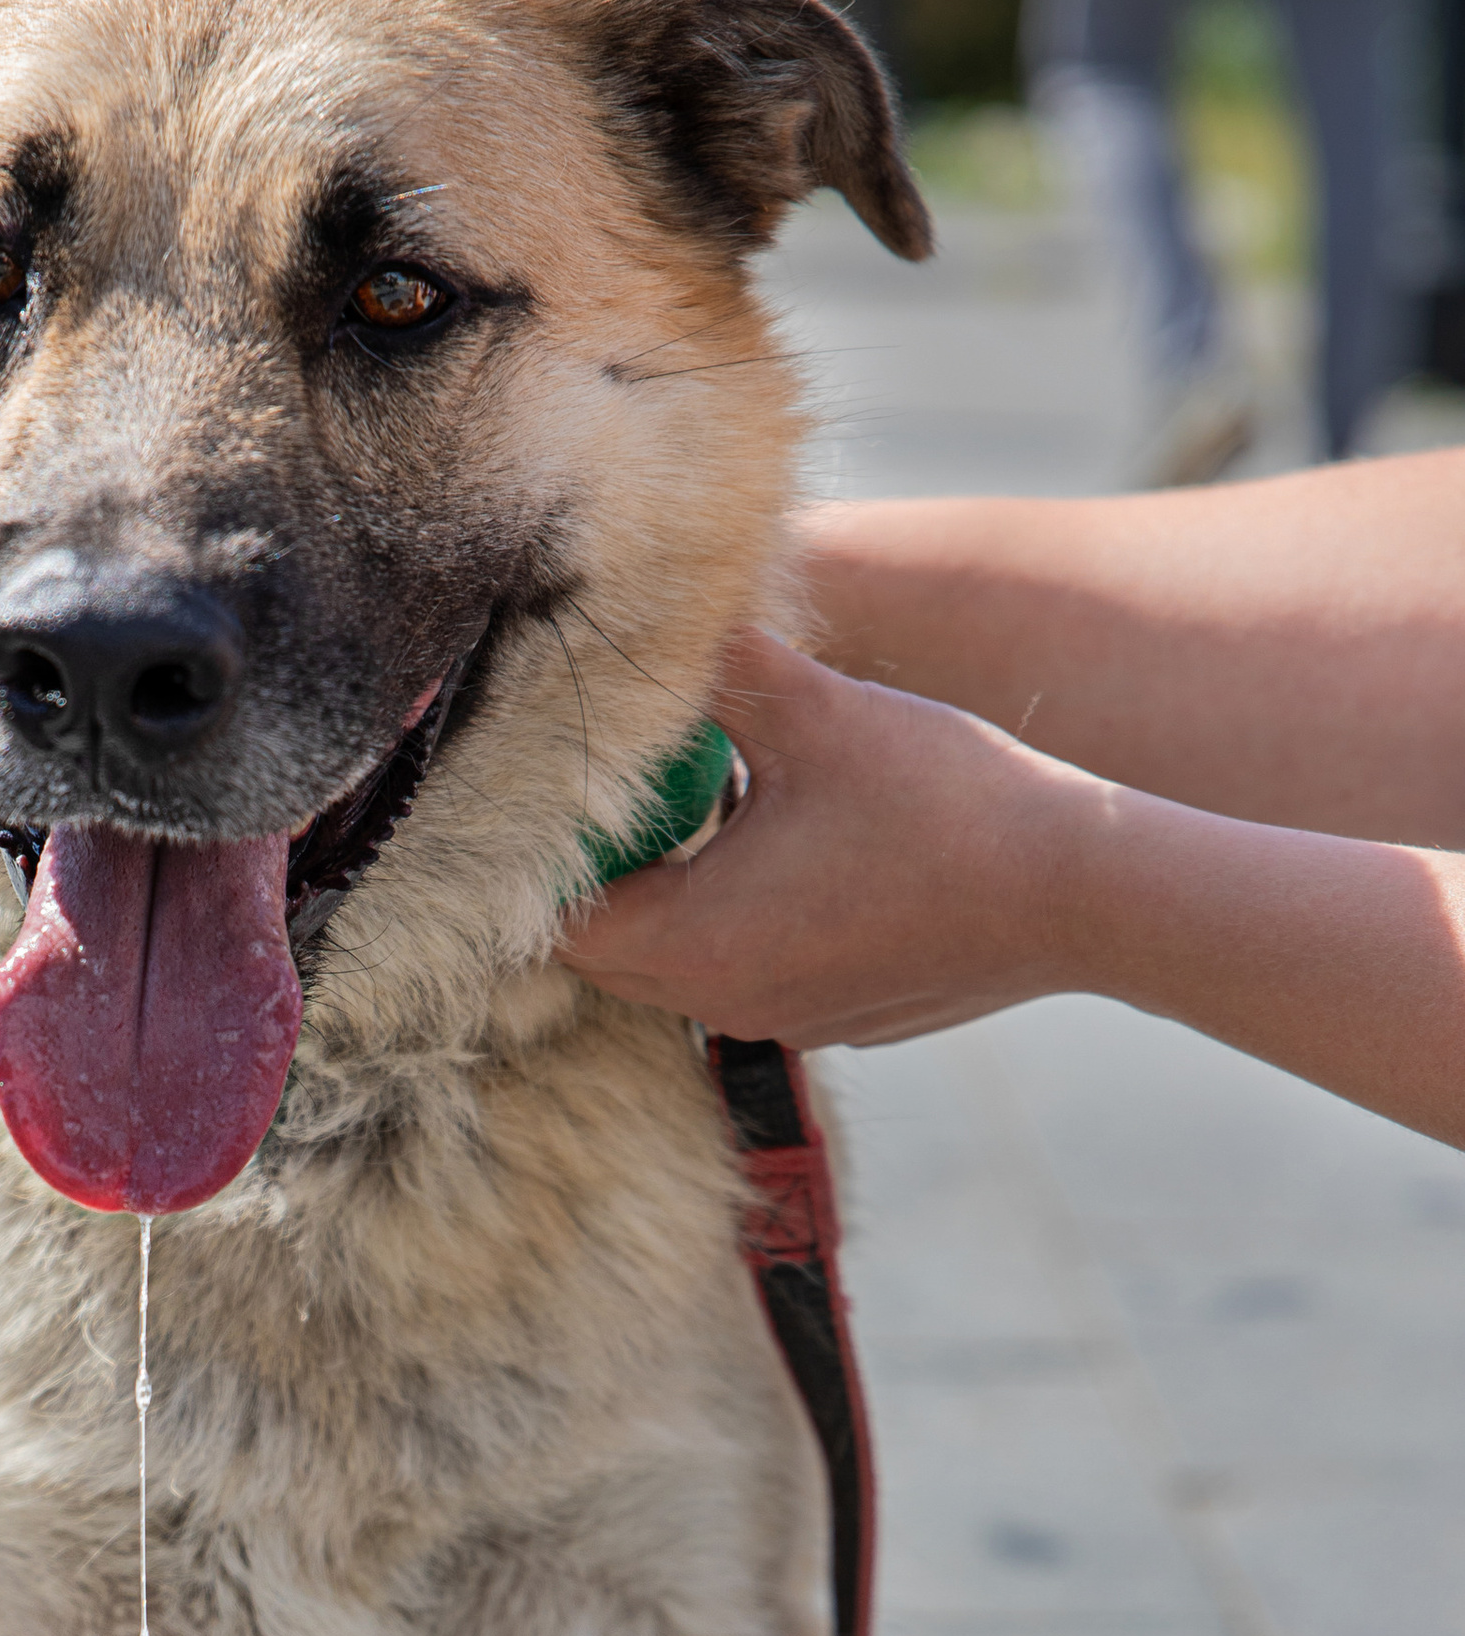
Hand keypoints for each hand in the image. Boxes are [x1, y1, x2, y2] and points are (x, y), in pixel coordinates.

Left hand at [557, 626, 1088, 1047]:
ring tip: (708, 812)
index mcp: (697, 939)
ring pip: (680, 969)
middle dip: (610, 875)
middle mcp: (725, 1002)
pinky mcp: (837, 1022)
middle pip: (610, 953)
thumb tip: (648, 613)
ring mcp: (784, 1023)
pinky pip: (751, 979)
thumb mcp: (816, 710)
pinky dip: (743, 928)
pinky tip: (787, 855)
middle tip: (632, 790)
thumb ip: (720, 665)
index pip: (562, 919)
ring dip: (678, 899)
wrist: (1081, 892)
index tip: (577, 784)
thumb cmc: (945, 799)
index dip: (554, 852)